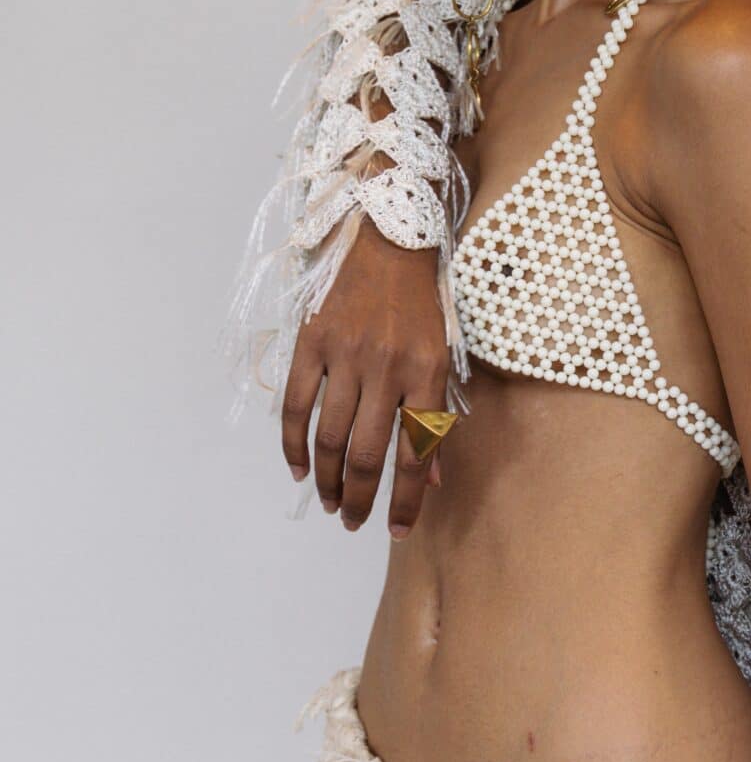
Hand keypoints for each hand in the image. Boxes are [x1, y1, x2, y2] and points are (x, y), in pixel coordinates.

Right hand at [280, 220, 448, 536]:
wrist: (389, 230)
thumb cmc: (423, 297)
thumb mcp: (445, 351)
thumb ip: (437, 413)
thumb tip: (433, 475)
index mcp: (429, 372)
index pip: (416, 454)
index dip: (407, 500)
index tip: (397, 531)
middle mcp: (388, 367)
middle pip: (366, 454)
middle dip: (359, 498)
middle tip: (353, 521)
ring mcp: (346, 354)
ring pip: (329, 437)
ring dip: (326, 480)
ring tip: (329, 502)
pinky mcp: (312, 341)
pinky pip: (296, 405)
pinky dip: (293, 443)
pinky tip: (298, 467)